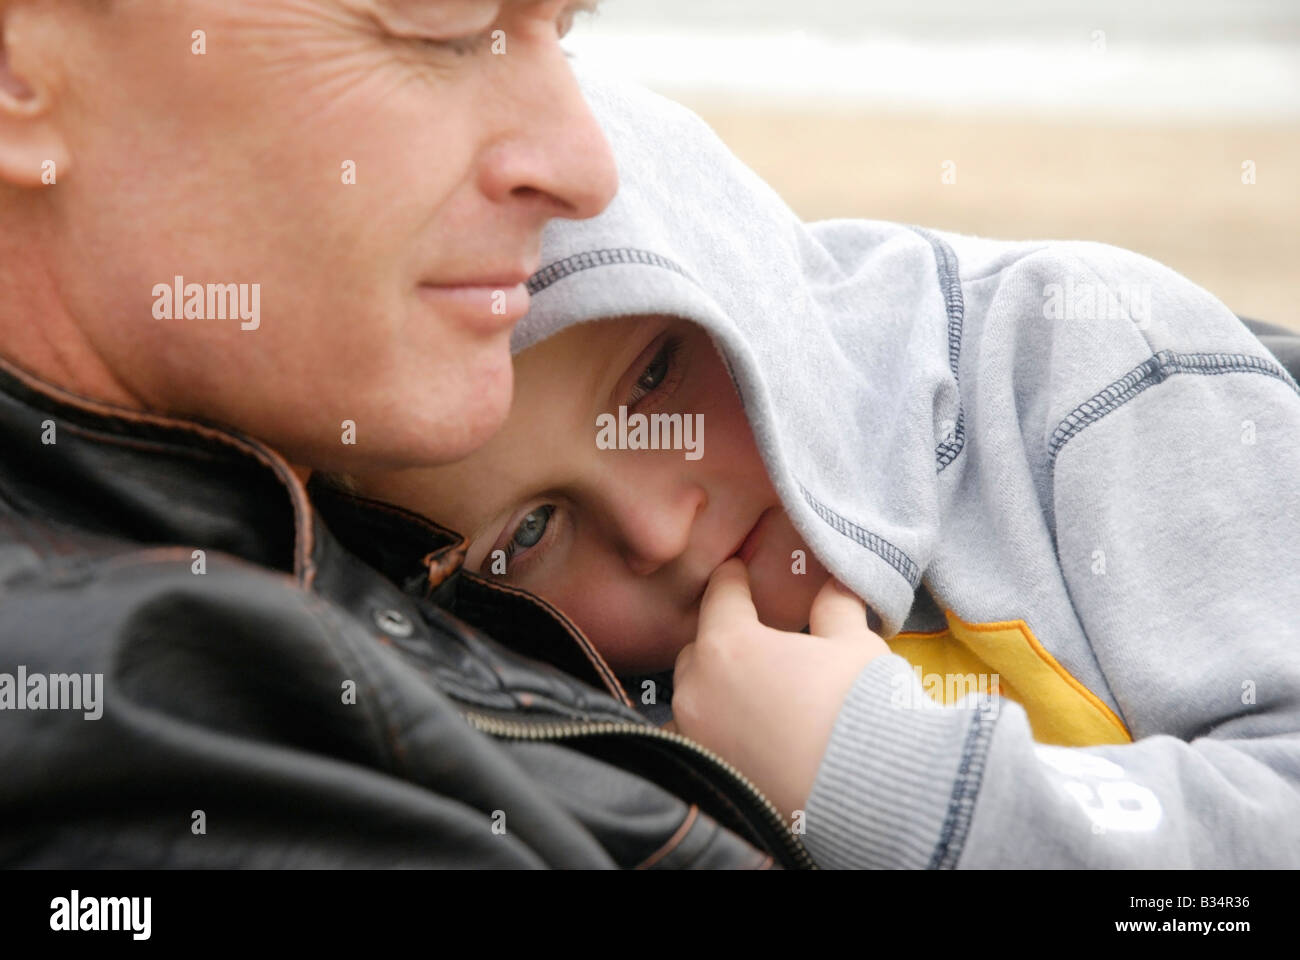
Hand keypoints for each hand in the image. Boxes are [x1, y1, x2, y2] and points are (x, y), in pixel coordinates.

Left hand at [670, 559, 889, 819]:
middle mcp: (699, 689)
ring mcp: (697, 736)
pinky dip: (711, 730)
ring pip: (692, 696)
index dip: (732, 579)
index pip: (721, 595)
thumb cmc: (859, 710)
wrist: (867, 793)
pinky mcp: (705, 776)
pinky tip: (739, 734)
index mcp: (729, 645)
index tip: (735, 572)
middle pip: (699, 648)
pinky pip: (696, 739)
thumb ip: (835, 607)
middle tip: (752, 638)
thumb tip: (835, 584)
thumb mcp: (854, 645)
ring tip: (747, 690)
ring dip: (713, 687)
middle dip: (722, 639)